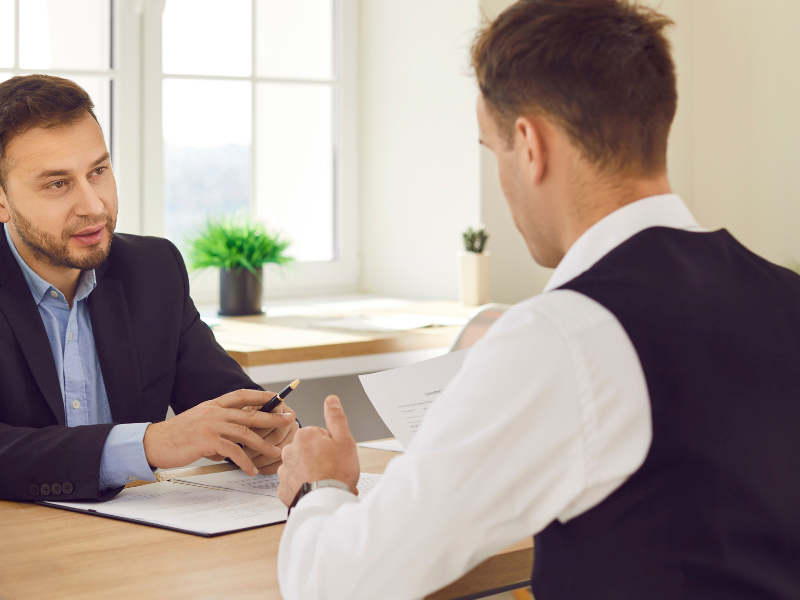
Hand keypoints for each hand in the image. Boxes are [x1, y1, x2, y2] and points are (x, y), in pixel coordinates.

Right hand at [143, 389, 295, 474]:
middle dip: (272, 417)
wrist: (154, 443)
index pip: (241, 395)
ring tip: (276, 453)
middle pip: (250, 413)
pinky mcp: (207, 441)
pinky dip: (245, 462)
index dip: (260, 395)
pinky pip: (233, 452)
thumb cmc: (176, 435)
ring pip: (245, 433)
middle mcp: (214, 412)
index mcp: (213, 405)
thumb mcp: (199, 421)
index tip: (276, 397)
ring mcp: (211, 425)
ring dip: (263, 444)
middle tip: (289, 419)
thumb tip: (234, 438)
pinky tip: (251, 469)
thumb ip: (217, 424)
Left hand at [277, 395, 359, 506]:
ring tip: (325, 481)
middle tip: (332, 468)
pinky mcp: (283, 488)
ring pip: (300, 466)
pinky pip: (294, 482)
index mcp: (304, 436)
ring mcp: (285, 470)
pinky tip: (315, 489)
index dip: (330, 445)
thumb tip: (331, 399)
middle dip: (319, 457)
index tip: (335, 454)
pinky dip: (303, 485)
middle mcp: (290, 451)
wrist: (327, 501)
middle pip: (308, 449)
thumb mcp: (344, 439)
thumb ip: (336, 417)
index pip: (318, 434)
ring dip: (311, 471)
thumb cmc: (337, 472)